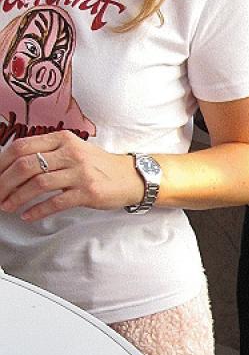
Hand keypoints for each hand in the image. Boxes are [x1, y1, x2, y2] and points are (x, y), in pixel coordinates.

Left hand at [0, 132, 142, 220]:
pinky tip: (28, 215)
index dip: (2, 163)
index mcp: (62, 139)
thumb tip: (15, 166)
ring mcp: (79, 172)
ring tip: (8, 206)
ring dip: (17, 197)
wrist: (130, 177)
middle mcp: (70, 153)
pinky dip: (38, 210)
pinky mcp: (88, 192)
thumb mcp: (74, 149)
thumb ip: (48, 152)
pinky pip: (56, 202)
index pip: (22, 146)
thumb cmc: (98, 166)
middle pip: (25, 165)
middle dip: (4, 182)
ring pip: (38, 184)